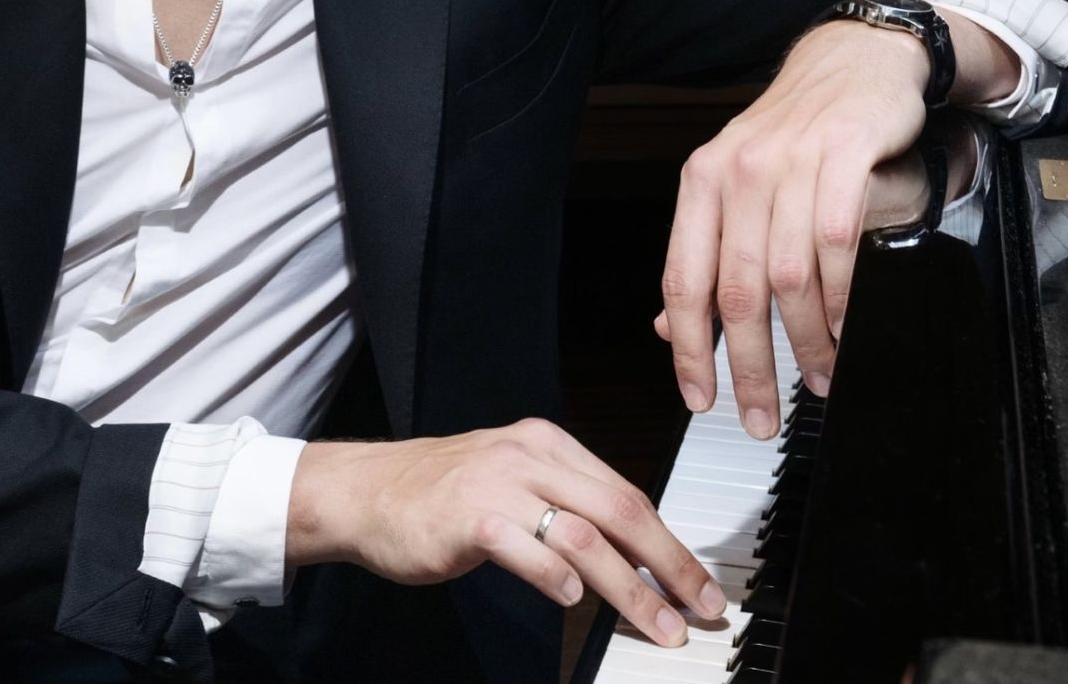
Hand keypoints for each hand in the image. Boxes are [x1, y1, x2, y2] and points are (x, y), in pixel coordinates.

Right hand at [286, 418, 726, 647]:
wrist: (367, 491)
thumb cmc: (441, 494)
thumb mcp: (513, 481)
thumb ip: (565, 504)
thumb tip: (631, 552)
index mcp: (548, 444)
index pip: (627, 492)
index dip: (670, 543)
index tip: (699, 584)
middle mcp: (529, 455)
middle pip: (620, 510)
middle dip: (669, 565)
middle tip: (700, 607)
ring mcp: (498, 483)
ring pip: (584, 535)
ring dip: (630, 588)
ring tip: (657, 624)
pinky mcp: (468, 516)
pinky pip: (527, 548)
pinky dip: (557, 577)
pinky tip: (573, 600)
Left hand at [654, 18, 931, 438]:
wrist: (852, 61)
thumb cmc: (793, 130)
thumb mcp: (734, 184)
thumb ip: (705, 253)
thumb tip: (668, 325)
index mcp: (701, 182)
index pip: (683, 280)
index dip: (689, 349)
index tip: (699, 398)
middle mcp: (737, 172)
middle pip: (736, 291)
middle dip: (749, 366)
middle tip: (762, 415)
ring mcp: (789, 162)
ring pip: (790, 277)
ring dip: (806, 342)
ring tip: (817, 378)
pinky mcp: (842, 155)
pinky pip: (839, 244)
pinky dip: (843, 299)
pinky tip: (846, 329)